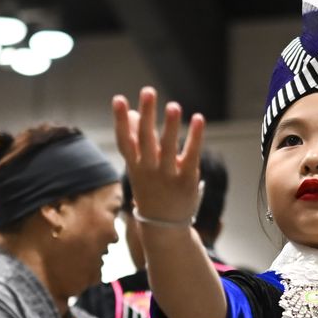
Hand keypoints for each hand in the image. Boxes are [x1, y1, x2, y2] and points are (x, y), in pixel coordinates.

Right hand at [112, 87, 205, 225]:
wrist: (164, 227)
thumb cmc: (151, 189)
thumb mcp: (138, 167)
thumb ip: (136, 140)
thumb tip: (130, 112)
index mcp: (135, 165)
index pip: (124, 140)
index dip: (120, 120)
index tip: (118, 99)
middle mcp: (149, 169)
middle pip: (145, 139)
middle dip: (147, 115)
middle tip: (148, 91)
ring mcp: (168, 176)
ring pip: (168, 148)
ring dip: (170, 125)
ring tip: (173, 105)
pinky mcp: (187, 180)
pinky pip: (191, 156)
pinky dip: (195, 137)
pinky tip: (199, 118)